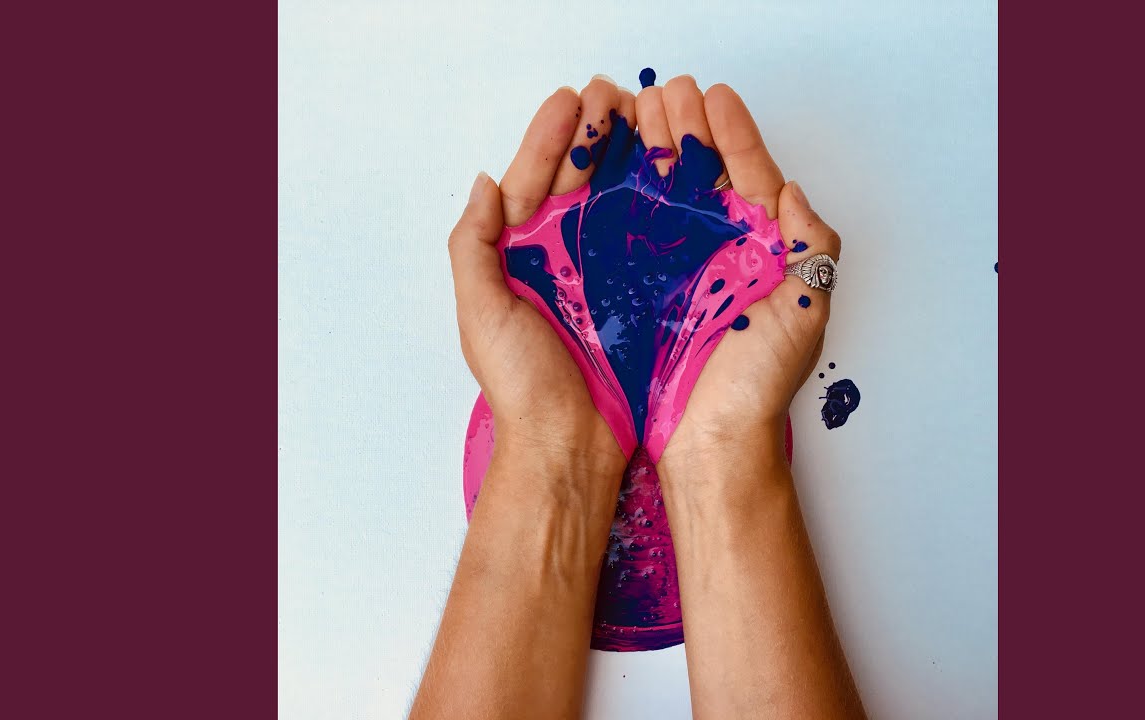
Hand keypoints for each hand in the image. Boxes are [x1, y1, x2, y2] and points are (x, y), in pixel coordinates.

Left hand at [446, 88, 635, 478]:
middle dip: (593, 134)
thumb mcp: (482, 312)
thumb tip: (485, 183)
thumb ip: (474, 246)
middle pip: (576, 181)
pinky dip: (658, 202)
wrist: (572, 445)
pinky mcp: (640, 295)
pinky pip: (649, 238)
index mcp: (519, 258)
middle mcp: (562, 260)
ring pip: (616, 200)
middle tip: (613, 96)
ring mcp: (603, 275)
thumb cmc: (524, 387)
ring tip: (644, 117)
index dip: (549, 138)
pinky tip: (670, 172)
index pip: (531, 181)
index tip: (571, 100)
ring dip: (628, 156)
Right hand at [654, 78, 841, 475]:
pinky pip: (629, 233)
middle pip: (702, 177)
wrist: (710, 445)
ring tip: (635, 112)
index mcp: (762, 253)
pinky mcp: (638, 293)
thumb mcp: (805, 308)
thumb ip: (810, 246)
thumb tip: (792, 191)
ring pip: (663, 196)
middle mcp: (718, 256)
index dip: (733, 135)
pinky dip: (621, 195)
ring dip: (652, 151)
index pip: (750, 178)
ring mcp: (676, 272)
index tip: (715, 97)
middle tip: (665, 93)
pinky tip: (611, 164)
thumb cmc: (758, 386)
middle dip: (684, 130)